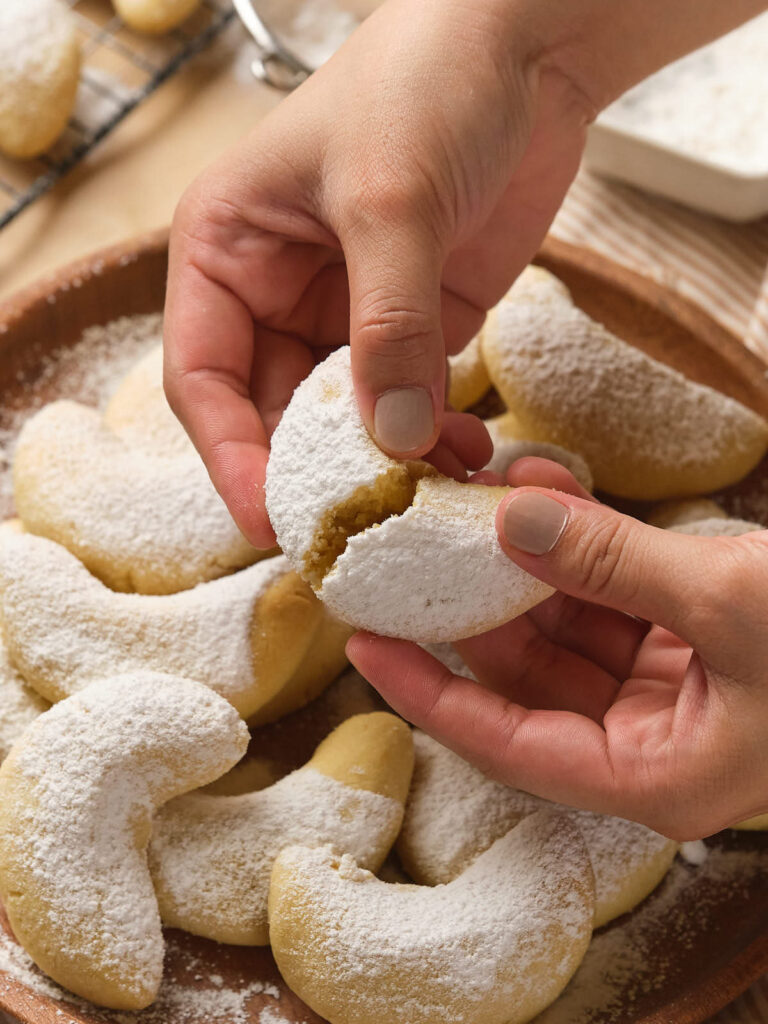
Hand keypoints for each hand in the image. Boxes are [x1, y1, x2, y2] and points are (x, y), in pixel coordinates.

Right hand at [163, 0, 592, 546]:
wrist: (525, 47)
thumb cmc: (425, 83)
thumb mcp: (389, 200)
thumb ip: (388, 326)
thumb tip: (396, 441)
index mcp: (227, 251)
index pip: (204, 376)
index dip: (231, 454)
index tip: (271, 519)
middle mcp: (277, 291)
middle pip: (274, 413)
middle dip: (314, 473)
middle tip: (358, 529)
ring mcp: (348, 314)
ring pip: (345, 421)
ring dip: (381, 465)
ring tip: (428, 497)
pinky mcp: (416, 326)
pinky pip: (411, 404)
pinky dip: (433, 440)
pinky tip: (464, 458)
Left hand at [348, 460, 767, 839]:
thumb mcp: (731, 603)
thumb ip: (614, 563)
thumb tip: (509, 519)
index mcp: (655, 775)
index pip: (507, 744)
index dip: (431, 695)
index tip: (366, 646)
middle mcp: (654, 736)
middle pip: (528, 673)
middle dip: (475, 602)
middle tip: (412, 543)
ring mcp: (674, 680)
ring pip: (567, 621)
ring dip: (525, 558)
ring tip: (475, 492)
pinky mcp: (695, 629)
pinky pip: (612, 588)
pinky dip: (579, 542)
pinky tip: (543, 489)